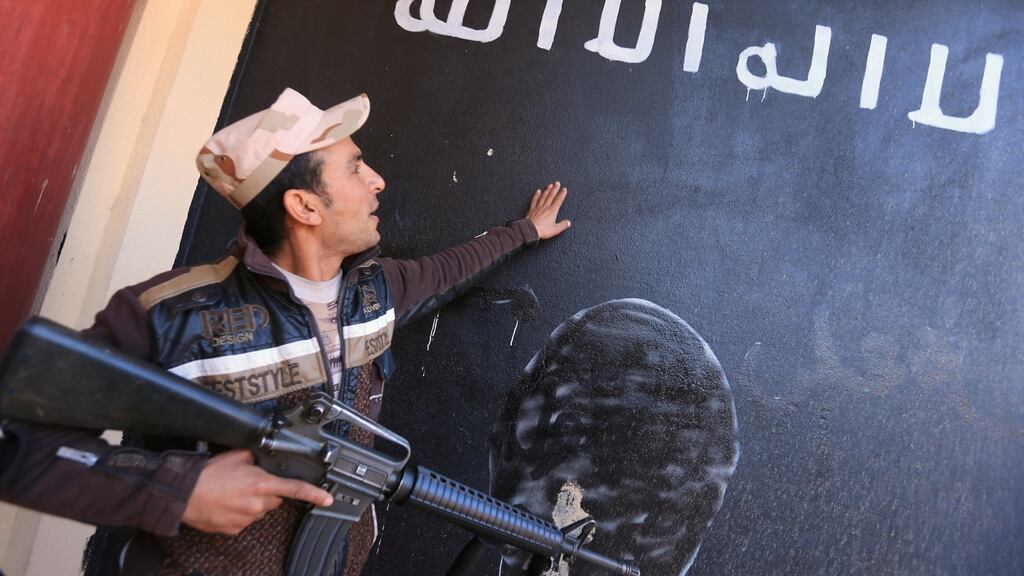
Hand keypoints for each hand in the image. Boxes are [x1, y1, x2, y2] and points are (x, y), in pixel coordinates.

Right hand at [181, 448, 332, 534]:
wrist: (182, 494)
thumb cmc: (207, 474)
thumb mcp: (236, 456)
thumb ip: (256, 456)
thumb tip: (263, 456)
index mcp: (262, 484)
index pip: (295, 489)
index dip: (314, 494)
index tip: (327, 500)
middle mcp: (257, 504)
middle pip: (275, 499)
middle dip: (267, 492)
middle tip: (248, 484)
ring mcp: (246, 519)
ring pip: (259, 511)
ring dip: (252, 503)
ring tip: (232, 493)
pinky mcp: (235, 529)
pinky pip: (244, 520)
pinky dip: (239, 513)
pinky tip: (226, 504)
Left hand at [525, 181, 571, 239]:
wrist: (530, 230)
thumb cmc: (542, 230)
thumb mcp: (555, 229)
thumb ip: (562, 225)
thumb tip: (568, 223)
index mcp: (552, 211)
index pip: (558, 200)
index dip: (562, 194)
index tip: (564, 189)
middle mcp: (546, 207)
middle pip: (551, 196)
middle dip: (555, 189)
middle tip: (557, 183)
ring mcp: (538, 207)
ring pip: (544, 196)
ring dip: (547, 190)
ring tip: (550, 185)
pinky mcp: (532, 209)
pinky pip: (535, 200)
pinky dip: (536, 195)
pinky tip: (538, 191)